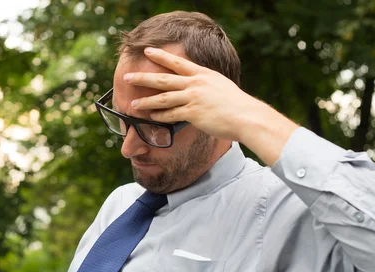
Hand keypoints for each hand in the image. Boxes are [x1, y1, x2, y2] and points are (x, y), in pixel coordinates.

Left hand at [124, 47, 298, 164]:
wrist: (246, 116)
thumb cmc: (236, 104)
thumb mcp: (220, 86)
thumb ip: (206, 85)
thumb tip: (198, 88)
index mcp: (202, 74)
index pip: (177, 62)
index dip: (161, 56)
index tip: (147, 51)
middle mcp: (195, 83)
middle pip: (163, 79)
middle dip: (143, 77)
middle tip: (128, 77)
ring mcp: (193, 98)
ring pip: (163, 98)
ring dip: (146, 101)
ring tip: (133, 104)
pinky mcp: (193, 113)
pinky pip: (171, 115)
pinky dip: (159, 117)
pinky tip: (151, 118)